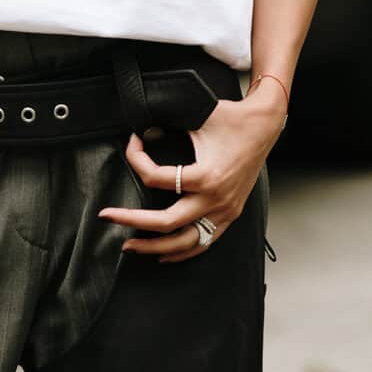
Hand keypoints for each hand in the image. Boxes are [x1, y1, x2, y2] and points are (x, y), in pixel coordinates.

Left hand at [99, 87, 284, 263]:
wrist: (264, 125)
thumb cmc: (231, 118)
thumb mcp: (197, 116)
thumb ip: (167, 124)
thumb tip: (139, 133)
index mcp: (205, 175)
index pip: (156, 178)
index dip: (136, 159)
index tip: (132, 143)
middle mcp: (215, 198)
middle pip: (166, 222)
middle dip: (132, 221)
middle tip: (107, 216)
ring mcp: (224, 211)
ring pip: (184, 242)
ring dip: (154, 248)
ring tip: (129, 246)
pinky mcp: (230, 215)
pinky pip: (204, 242)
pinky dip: (181, 251)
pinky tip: (162, 255)